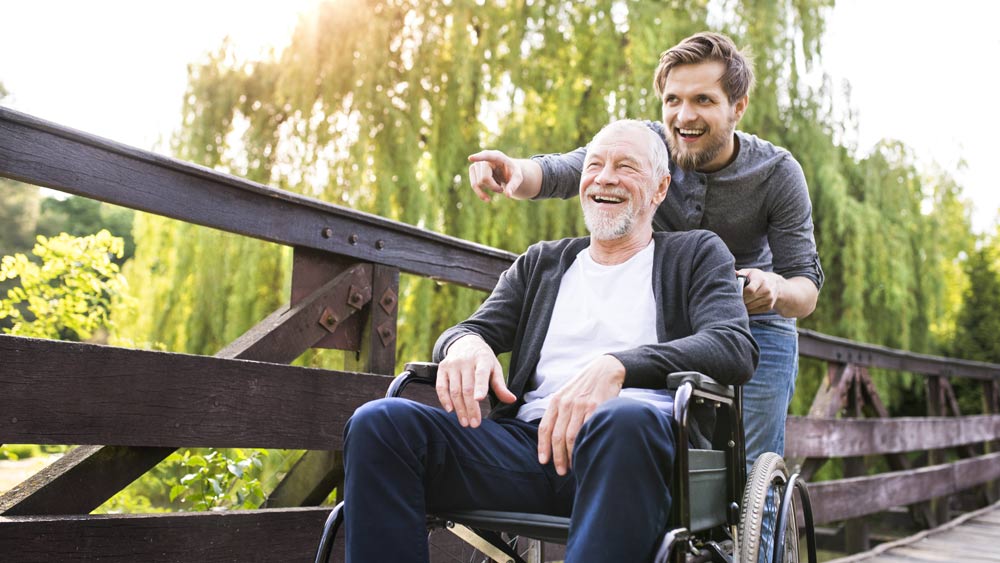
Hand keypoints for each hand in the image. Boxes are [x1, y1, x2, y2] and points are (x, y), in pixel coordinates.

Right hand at [437, 335, 516, 427]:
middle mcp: (465, 361)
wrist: (466, 342)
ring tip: (464, 422)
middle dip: (470, 408)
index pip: (480, 374)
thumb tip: (511, 400)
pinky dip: (444, 399)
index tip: (479, 400)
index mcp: (482, 359)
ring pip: (454, 390)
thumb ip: (501, 385)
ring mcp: (452, 364)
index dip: (480, 387)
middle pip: (467, 388)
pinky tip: (450, 410)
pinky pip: (441, 386)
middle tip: (474, 424)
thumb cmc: (483, 360)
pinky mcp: (442, 368)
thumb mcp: (495, 368)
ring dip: (459, 408)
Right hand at [468, 150, 523, 201]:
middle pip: (484, 178)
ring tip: (498, 186)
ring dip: (489, 189)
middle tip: (501, 189)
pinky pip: (474, 185)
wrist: (506, 172)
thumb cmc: (512, 173)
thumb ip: (514, 185)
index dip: (479, 157)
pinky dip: (481, 194)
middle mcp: (485, 158)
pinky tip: (487, 198)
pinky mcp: (473, 170)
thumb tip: (508, 195)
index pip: (487, 156)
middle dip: (493, 187)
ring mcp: (477, 163)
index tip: (470, 158)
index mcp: (497, 156)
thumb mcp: (518, 178)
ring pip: (478, 183)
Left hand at [537, 355, 624, 475]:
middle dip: (557, 457)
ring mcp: (581, 406)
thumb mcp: (567, 394)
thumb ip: (559, 412)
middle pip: (558, 436)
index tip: (543, 461)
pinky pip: (587, 431)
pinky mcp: (597, 408)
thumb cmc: (585, 386)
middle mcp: (566, 403)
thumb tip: (551, 436)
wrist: (605, 370)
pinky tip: (585, 453)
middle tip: (560, 471)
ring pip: (572, 437)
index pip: (545, 428)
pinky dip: (585, 445)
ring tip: (572, 467)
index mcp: (556, 401)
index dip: (543, 447)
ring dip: (571, 456)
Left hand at [738, 268, 781, 313]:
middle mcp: (767, 290)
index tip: (736, 292)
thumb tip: (734, 273)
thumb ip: (741, 273)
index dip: (741, 293)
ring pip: (751, 307)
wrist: (775, 284)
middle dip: (740, 299)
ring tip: (739, 301)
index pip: (750, 290)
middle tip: (734, 298)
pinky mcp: (769, 307)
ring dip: (743, 305)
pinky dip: (748, 309)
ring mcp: (769, 299)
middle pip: (749, 299)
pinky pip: (754, 311)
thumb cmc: (758, 277)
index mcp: (761, 280)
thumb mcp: (750, 272)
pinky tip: (746, 304)